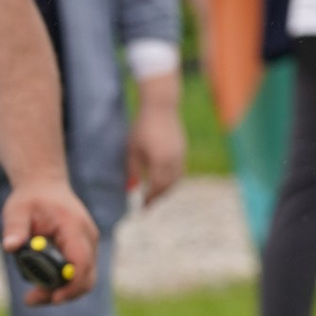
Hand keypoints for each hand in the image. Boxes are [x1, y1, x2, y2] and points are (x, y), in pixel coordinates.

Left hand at [1, 178, 98, 303]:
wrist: (45, 186)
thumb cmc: (31, 198)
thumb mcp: (17, 210)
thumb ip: (15, 228)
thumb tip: (10, 247)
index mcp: (74, 227)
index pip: (82, 262)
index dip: (72, 284)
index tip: (54, 298)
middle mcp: (88, 237)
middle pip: (87, 277)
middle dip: (64, 294)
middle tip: (31, 299)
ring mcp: (89, 244)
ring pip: (85, 279)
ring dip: (62, 291)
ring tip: (32, 295)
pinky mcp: (84, 249)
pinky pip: (80, 273)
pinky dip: (64, 284)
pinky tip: (42, 284)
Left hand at [128, 78, 186, 204]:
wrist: (161, 107)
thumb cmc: (142, 127)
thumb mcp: (133, 149)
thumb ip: (133, 170)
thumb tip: (132, 188)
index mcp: (160, 162)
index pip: (156, 188)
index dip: (149, 199)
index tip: (142, 208)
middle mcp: (174, 161)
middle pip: (169, 186)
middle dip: (158, 197)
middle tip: (148, 204)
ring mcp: (181, 156)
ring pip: (177, 180)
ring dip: (167, 189)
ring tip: (156, 193)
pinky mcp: (184, 150)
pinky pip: (180, 171)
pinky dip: (172, 179)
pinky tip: (164, 179)